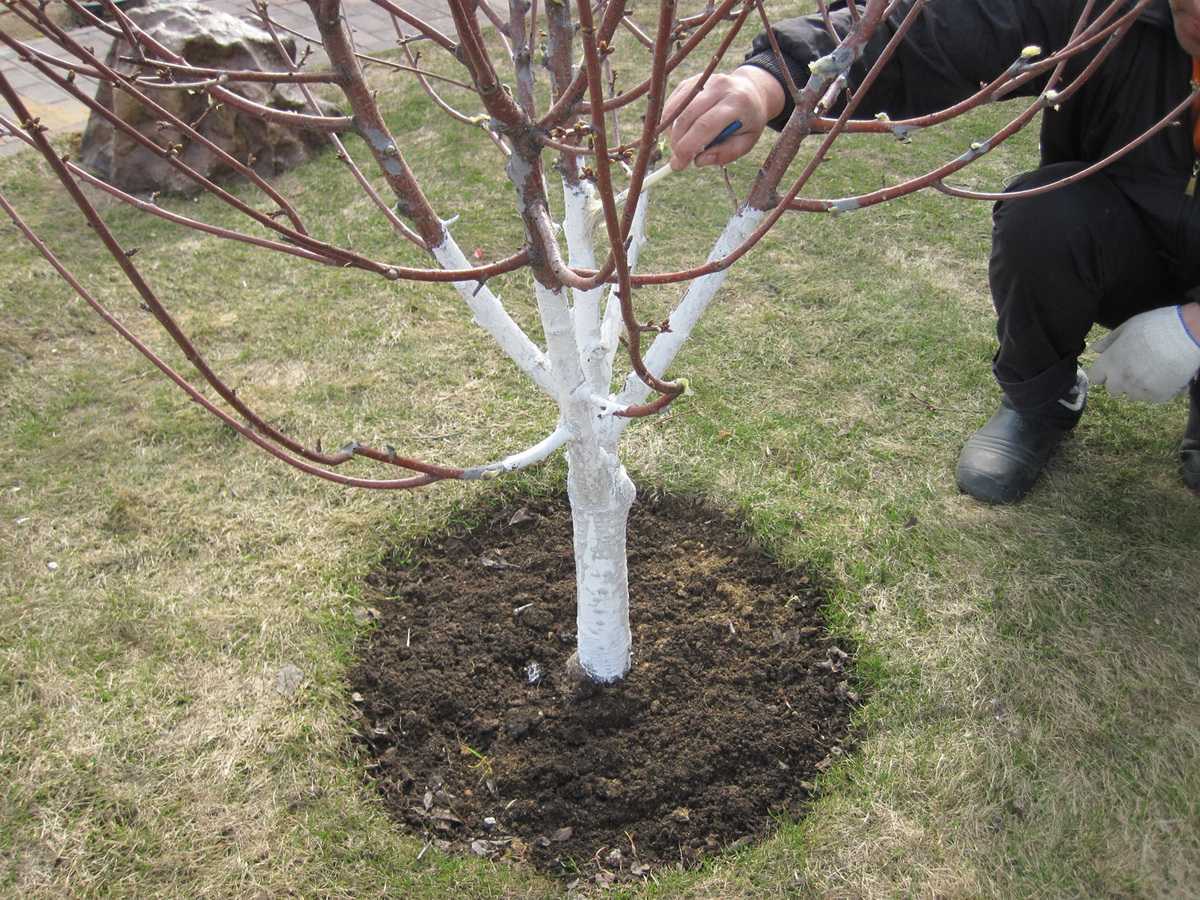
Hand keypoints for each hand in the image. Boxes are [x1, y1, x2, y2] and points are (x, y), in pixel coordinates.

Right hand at [664, 67, 785, 170]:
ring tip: (680, 145)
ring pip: (676, 109)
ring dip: (671, 133)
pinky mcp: (691, 81)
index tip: (679, 165)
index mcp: (737, 103)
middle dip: (677, 143)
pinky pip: (673, 104)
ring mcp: (704, 81)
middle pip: (687, 117)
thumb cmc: (748, 121)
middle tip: (677, 160)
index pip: (705, 125)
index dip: (688, 147)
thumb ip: (725, 154)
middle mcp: (719, 87)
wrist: (751, 91)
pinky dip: (670, 122)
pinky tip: (680, 132)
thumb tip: (698, 161)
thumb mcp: (746, 142)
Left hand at [1086, 303, 1199, 402]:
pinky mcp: (1158, 396)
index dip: (1102, 373)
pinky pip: (1150, 398)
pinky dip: (1154, 390)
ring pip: (1131, 395)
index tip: (1111, 368)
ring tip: (1151, 370)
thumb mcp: (1128, 327)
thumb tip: (1094, 349)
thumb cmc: (1156, 325)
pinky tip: (1162, 375)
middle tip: (1134, 367)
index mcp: (1110, 362)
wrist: (1188, 333)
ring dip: (1136, 387)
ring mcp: (1140, 389)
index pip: (1095, 377)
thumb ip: (1109, 341)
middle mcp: (1121, 379)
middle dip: (1119, 381)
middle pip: (1112, 390)